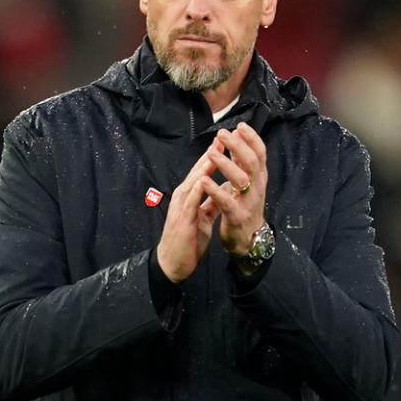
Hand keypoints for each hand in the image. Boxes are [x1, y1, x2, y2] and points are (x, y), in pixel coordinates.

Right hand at [156, 148, 221, 282]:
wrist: (172, 263)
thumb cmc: (188, 241)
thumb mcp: (203, 218)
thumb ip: (210, 203)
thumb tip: (222, 190)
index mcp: (189, 197)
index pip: (202, 173)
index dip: (213, 157)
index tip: (227, 143)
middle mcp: (182, 197)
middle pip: (197, 172)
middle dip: (210, 154)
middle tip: (222, 137)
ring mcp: (181, 207)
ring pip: (193, 181)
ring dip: (204, 166)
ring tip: (215, 150)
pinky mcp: (182, 219)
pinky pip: (191, 200)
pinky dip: (198, 188)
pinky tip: (205, 178)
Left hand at [200, 123, 267, 256]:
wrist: (248, 238)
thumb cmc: (245, 204)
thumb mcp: (247, 180)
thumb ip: (242, 160)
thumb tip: (237, 133)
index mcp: (259, 177)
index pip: (260, 153)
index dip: (252, 138)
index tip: (240, 125)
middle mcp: (257, 187)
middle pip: (251, 162)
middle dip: (237, 146)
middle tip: (223, 134)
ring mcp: (248, 202)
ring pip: (240, 180)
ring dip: (225, 165)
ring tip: (211, 153)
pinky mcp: (237, 216)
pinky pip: (226, 202)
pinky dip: (215, 190)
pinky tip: (204, 180)